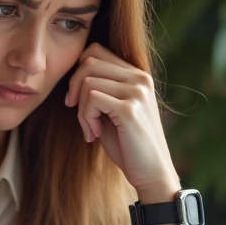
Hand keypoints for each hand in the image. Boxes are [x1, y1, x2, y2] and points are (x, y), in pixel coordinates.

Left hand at [64, 43, 180, 203]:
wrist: (151, 173)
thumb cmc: (129, 145)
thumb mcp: (113, 111)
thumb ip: (100, 89)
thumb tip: (74, 75)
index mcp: (137, 75)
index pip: (95, 51)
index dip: (78, 72)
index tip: (75, 99)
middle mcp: (140, 78)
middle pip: (88, 61)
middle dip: (74, 88)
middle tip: (79, 115)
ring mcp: (137, 92)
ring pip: (87, 82)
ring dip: (81, 110)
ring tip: (91, 129)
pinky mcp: (130, 109)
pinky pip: (91, 99)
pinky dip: (85, 119)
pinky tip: (94, 135)